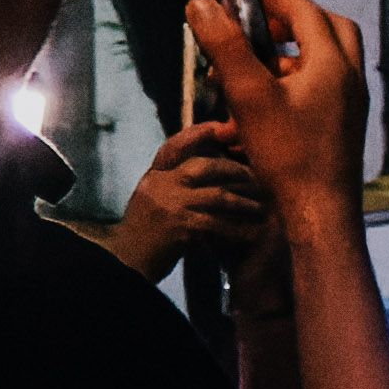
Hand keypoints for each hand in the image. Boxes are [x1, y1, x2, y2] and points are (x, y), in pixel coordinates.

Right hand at [107, 123, 267, 280]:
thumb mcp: (154, 201)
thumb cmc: (147, 235)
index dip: (197, 135)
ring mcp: (170, 205)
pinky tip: (253, 234)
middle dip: (234, 171)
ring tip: (261, 209)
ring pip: (218, 195)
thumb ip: (175, 184)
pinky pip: (219, 224)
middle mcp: (160, 186)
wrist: (128, 263)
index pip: (174, 148)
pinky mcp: (180, 227)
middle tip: (257, 179)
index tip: (219, 126)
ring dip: (244, 203)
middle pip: (203, 167)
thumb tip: (209, 169)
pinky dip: (239, 229)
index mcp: (153, 178)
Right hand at [188, 0, 366, 225]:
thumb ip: (226, 46)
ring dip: (288, 50)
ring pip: (324, 58)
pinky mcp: (343, 123)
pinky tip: (261, 97)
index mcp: (334, 64)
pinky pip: (322, 85)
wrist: (321, 213)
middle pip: (326, 27)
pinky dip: (293, 78)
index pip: (303, 8)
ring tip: (248, 60)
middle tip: (255, 18)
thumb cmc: (290, 157)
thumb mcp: (248, 95)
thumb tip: (202, 4)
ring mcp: (351, 102)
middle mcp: (351, 79)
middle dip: (289, 16)